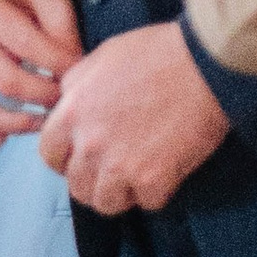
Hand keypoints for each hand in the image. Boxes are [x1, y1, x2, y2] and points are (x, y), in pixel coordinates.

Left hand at [37, 20, 229, 214]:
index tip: (79, 160)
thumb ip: (77, 85)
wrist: (206, 65)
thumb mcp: (102, 57)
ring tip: (138, 176)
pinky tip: (167, 171)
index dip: (65, 160)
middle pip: (77, 187)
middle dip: (93, 181)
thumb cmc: (160, 53)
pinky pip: (148, 203)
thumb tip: (68, 101)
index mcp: (72, 114)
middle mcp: (89, 145)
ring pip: (107, 203)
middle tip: (114, 170)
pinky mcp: (153, 180)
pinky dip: (158, 192)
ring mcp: (119, 166)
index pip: (50, 156)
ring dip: (122, 193)